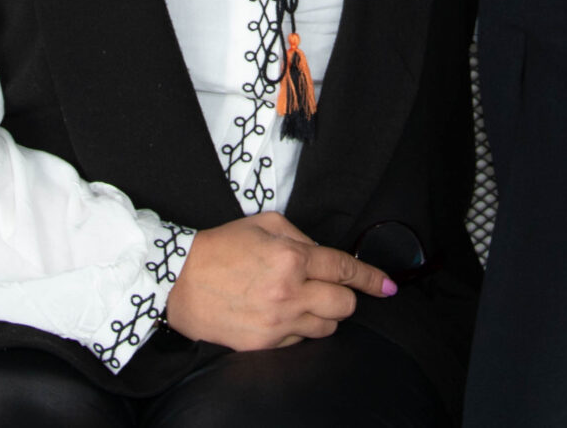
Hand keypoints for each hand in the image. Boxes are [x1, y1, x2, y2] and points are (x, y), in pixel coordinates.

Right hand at [163, 212, 393, 350]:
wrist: (177, 283)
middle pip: (345, 305)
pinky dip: (299, 329)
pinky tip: (280, 314)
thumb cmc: (218, 248)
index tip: (389, 286)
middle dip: (345, 296)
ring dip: (324, 314)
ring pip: (328, 327)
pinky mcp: (265, 344)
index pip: (346, 270)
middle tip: (329, 288)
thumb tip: (325, 255)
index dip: (373, 279)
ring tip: (301, 300)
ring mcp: (278, 322)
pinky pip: (301, 341)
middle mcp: (290, 293)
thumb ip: (301, 237)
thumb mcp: (263, 224)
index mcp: (291, 257)